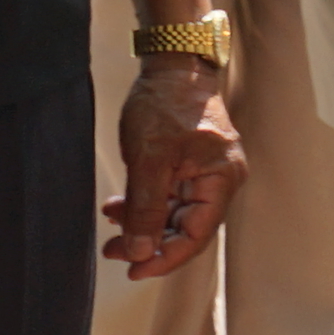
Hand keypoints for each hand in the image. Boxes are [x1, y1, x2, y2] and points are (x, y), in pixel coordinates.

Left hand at [108, 60, 244, 274]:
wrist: (172, 64)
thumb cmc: (166, 104)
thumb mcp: (149, 159)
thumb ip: (145, 209)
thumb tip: (140, 252)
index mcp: (222, 180)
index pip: (196, 235)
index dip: (165, 258)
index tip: (133, 270)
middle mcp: (221, 181)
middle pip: (187, 228)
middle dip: (149, 242)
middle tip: (113, 251)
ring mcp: (206, 173)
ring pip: (175, 214)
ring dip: (143, 222)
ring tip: (111, 224)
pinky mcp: (191, 165)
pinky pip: (170, 197)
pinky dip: (145, 204)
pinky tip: (120, 205)